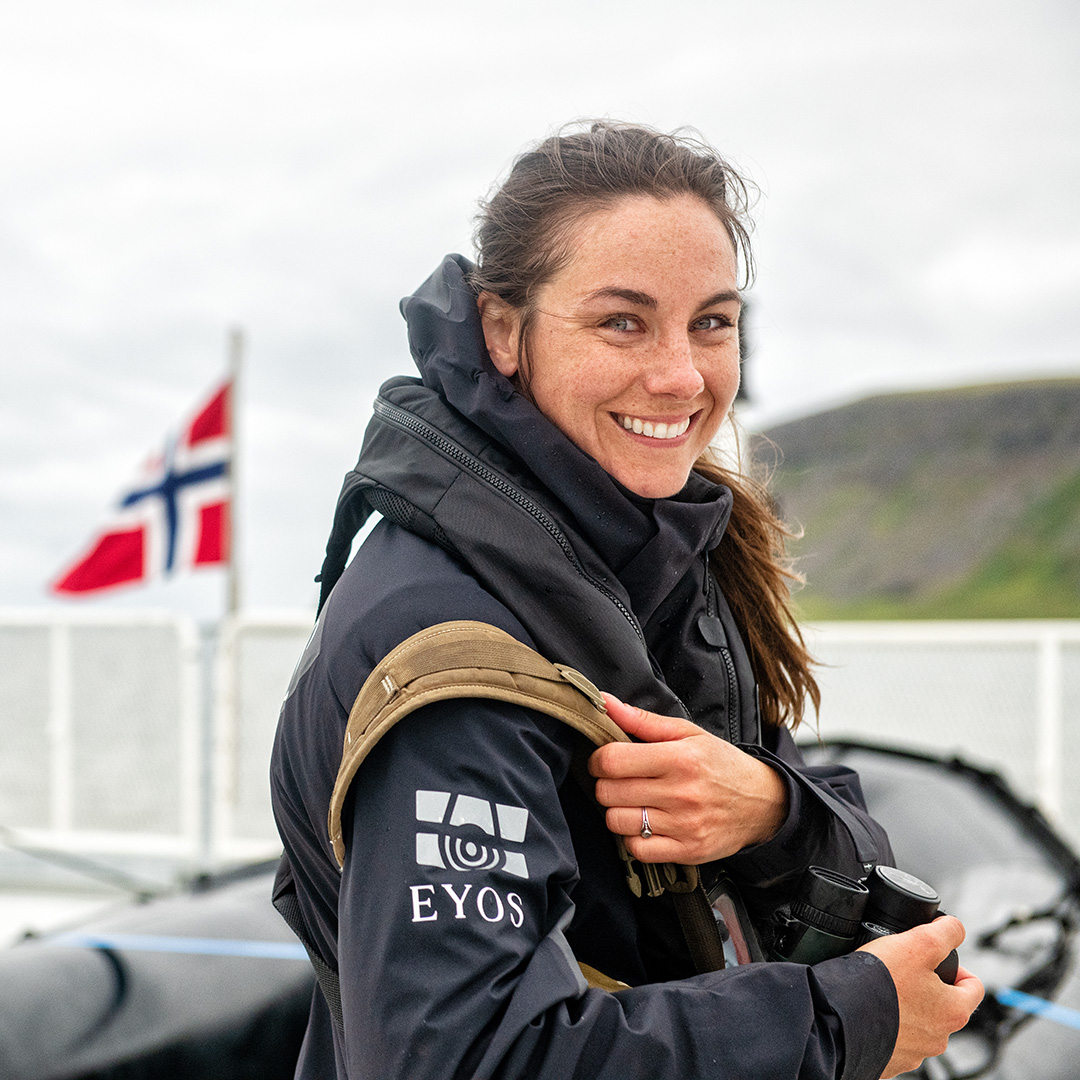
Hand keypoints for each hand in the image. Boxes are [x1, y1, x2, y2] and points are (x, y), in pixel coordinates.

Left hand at [587, 693, 788, 863]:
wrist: (763, 802)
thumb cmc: (720, 763)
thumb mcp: (688, 733)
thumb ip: (643, 720)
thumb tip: (605, 703)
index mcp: (679, 758)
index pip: (612, 761)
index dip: (597, 759)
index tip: (603, 760)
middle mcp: (681, 793)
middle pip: (608, 792)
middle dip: (606, 784)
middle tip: (620, 780)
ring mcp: (684, 826)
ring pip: (617, 822)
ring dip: (617, 811)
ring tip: (633, 802)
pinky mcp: (688, 852)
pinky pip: (637, 849)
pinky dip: (634, 837)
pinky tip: (646, 824)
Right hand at [858, 916, 983, 1077]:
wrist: (839, 1018)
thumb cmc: (879, 983)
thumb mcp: (919, 943)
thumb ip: (946, 932)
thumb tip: (955, 927)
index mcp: (953, 1012)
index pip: (973, 986)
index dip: (957, 966)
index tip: (935, 958)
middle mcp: (938, 1038)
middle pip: (943, 1005)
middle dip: (926, 986)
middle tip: (903, 969)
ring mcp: (913, 1052)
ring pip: (918, 1023)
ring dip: (906, 1006)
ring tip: (883, 988)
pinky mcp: (889, 1059)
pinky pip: (894, 1038)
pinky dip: (886, 1023)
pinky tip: (871, 1007)